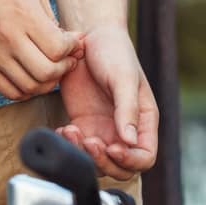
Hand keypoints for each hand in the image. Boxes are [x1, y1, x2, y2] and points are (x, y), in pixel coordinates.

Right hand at [0, 0, 83, 100]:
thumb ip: (50, 16)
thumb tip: (67, 40)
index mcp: (22, 15)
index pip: (58, 48)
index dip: (72, 49)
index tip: (71, 42)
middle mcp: (7, 38)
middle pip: (47, 72)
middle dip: (64, 68)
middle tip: (66, 59)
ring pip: (30, 87)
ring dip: (47, 82)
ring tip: (49, 69)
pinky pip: (9, 92)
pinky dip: (25, 91)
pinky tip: (30, 77)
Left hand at [57, 24, 157, 178]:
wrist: (88, 37)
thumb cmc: (113, 53)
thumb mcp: (124, 78)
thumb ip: (127, 108)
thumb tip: (129, 141)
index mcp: (143, 121)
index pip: (144, 157)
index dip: (129, 160)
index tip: (111, 147)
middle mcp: (124, 130)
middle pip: (120, 167)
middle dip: (104, 162)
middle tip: (88, 141)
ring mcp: (102, 129)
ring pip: (96, 161)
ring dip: (83, 154)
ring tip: (70, 131)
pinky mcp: (82, 124)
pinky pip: (77, 146)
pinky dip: (68, 145)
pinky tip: (61, 130)